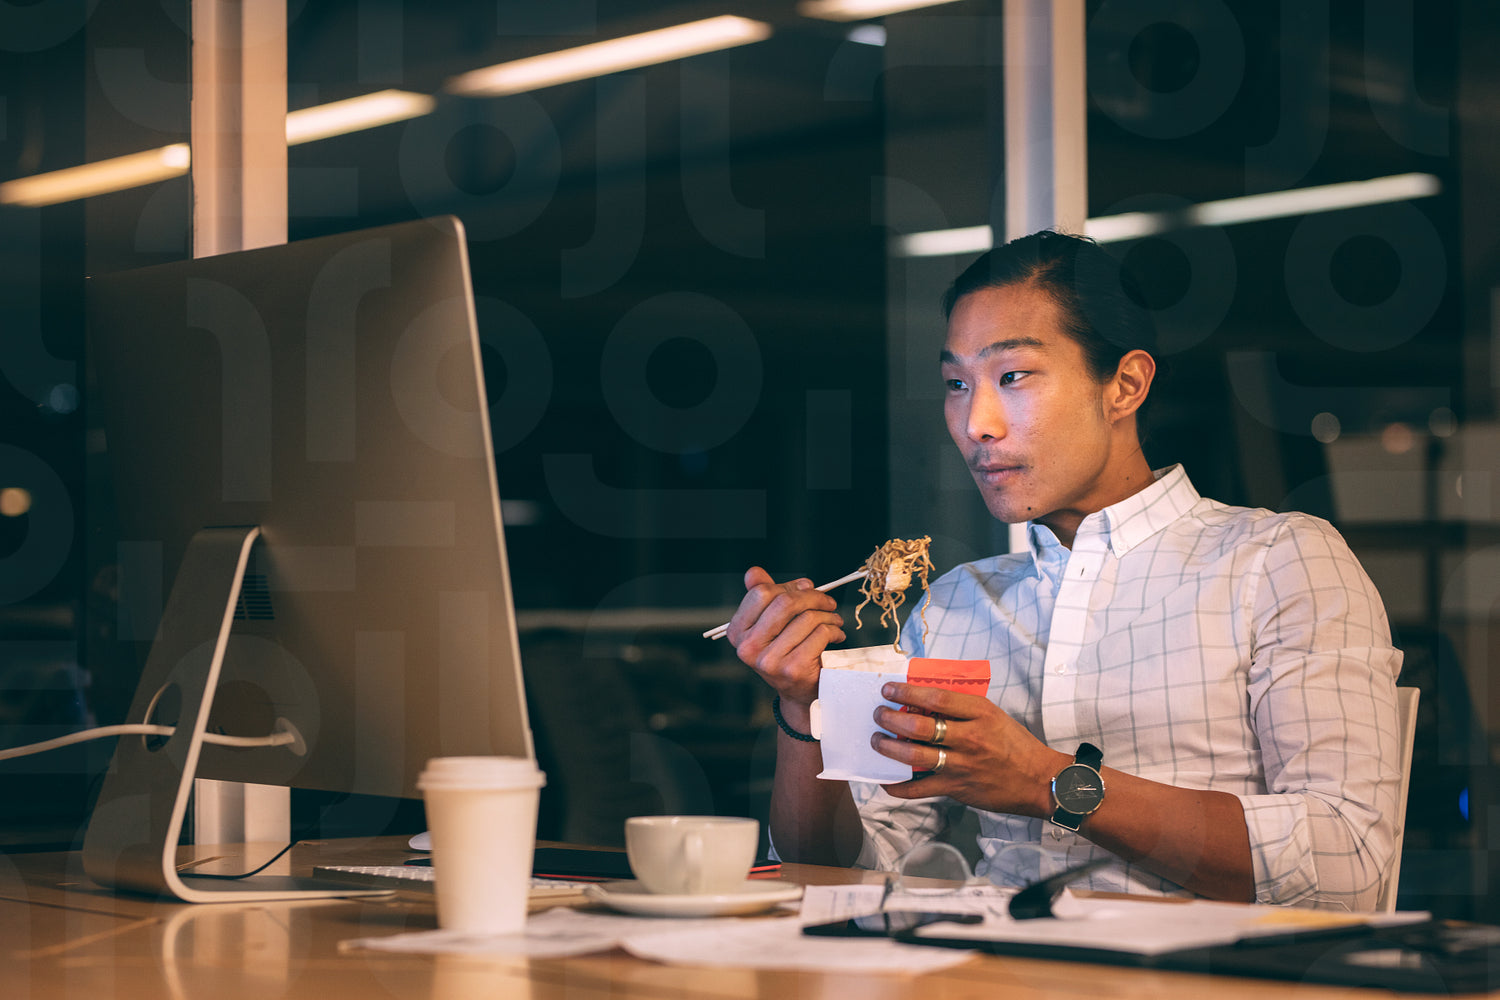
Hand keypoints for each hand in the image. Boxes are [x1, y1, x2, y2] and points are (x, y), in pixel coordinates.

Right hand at [726, 566, 845, 709]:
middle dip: (813, 597)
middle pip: (785, 602)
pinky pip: (820, 634)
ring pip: (807, 618)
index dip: (788, 586)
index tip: (806, 588)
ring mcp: (769, 660)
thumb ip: (762, 597)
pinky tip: (836, 635)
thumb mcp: (769, 625)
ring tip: (834, 620)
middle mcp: (748, 647)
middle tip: (828, 602)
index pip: (761, 593)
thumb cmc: (785, 652)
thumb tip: (754, 572)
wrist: (797, 692)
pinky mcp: (793, 669)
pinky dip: (834, 630)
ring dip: (828, 615)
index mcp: (738, 632)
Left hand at [870, 682, 1068, 817]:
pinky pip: (920, 790)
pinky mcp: (957, 788)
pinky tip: (886, 780)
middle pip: (919, 727)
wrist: (1038, 780)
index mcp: (980, 713)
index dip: (906, 692)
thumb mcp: (993, 716)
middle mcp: (969, 738)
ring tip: (877, 740)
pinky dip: (899, 786)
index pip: (935, 698)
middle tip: (879, 714)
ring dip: (889, 747)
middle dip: (891, 719)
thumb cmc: (1015, 745)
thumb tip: (923, 702)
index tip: (889, 689)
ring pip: (914, 756)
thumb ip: (962, 709)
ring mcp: (962, 765)